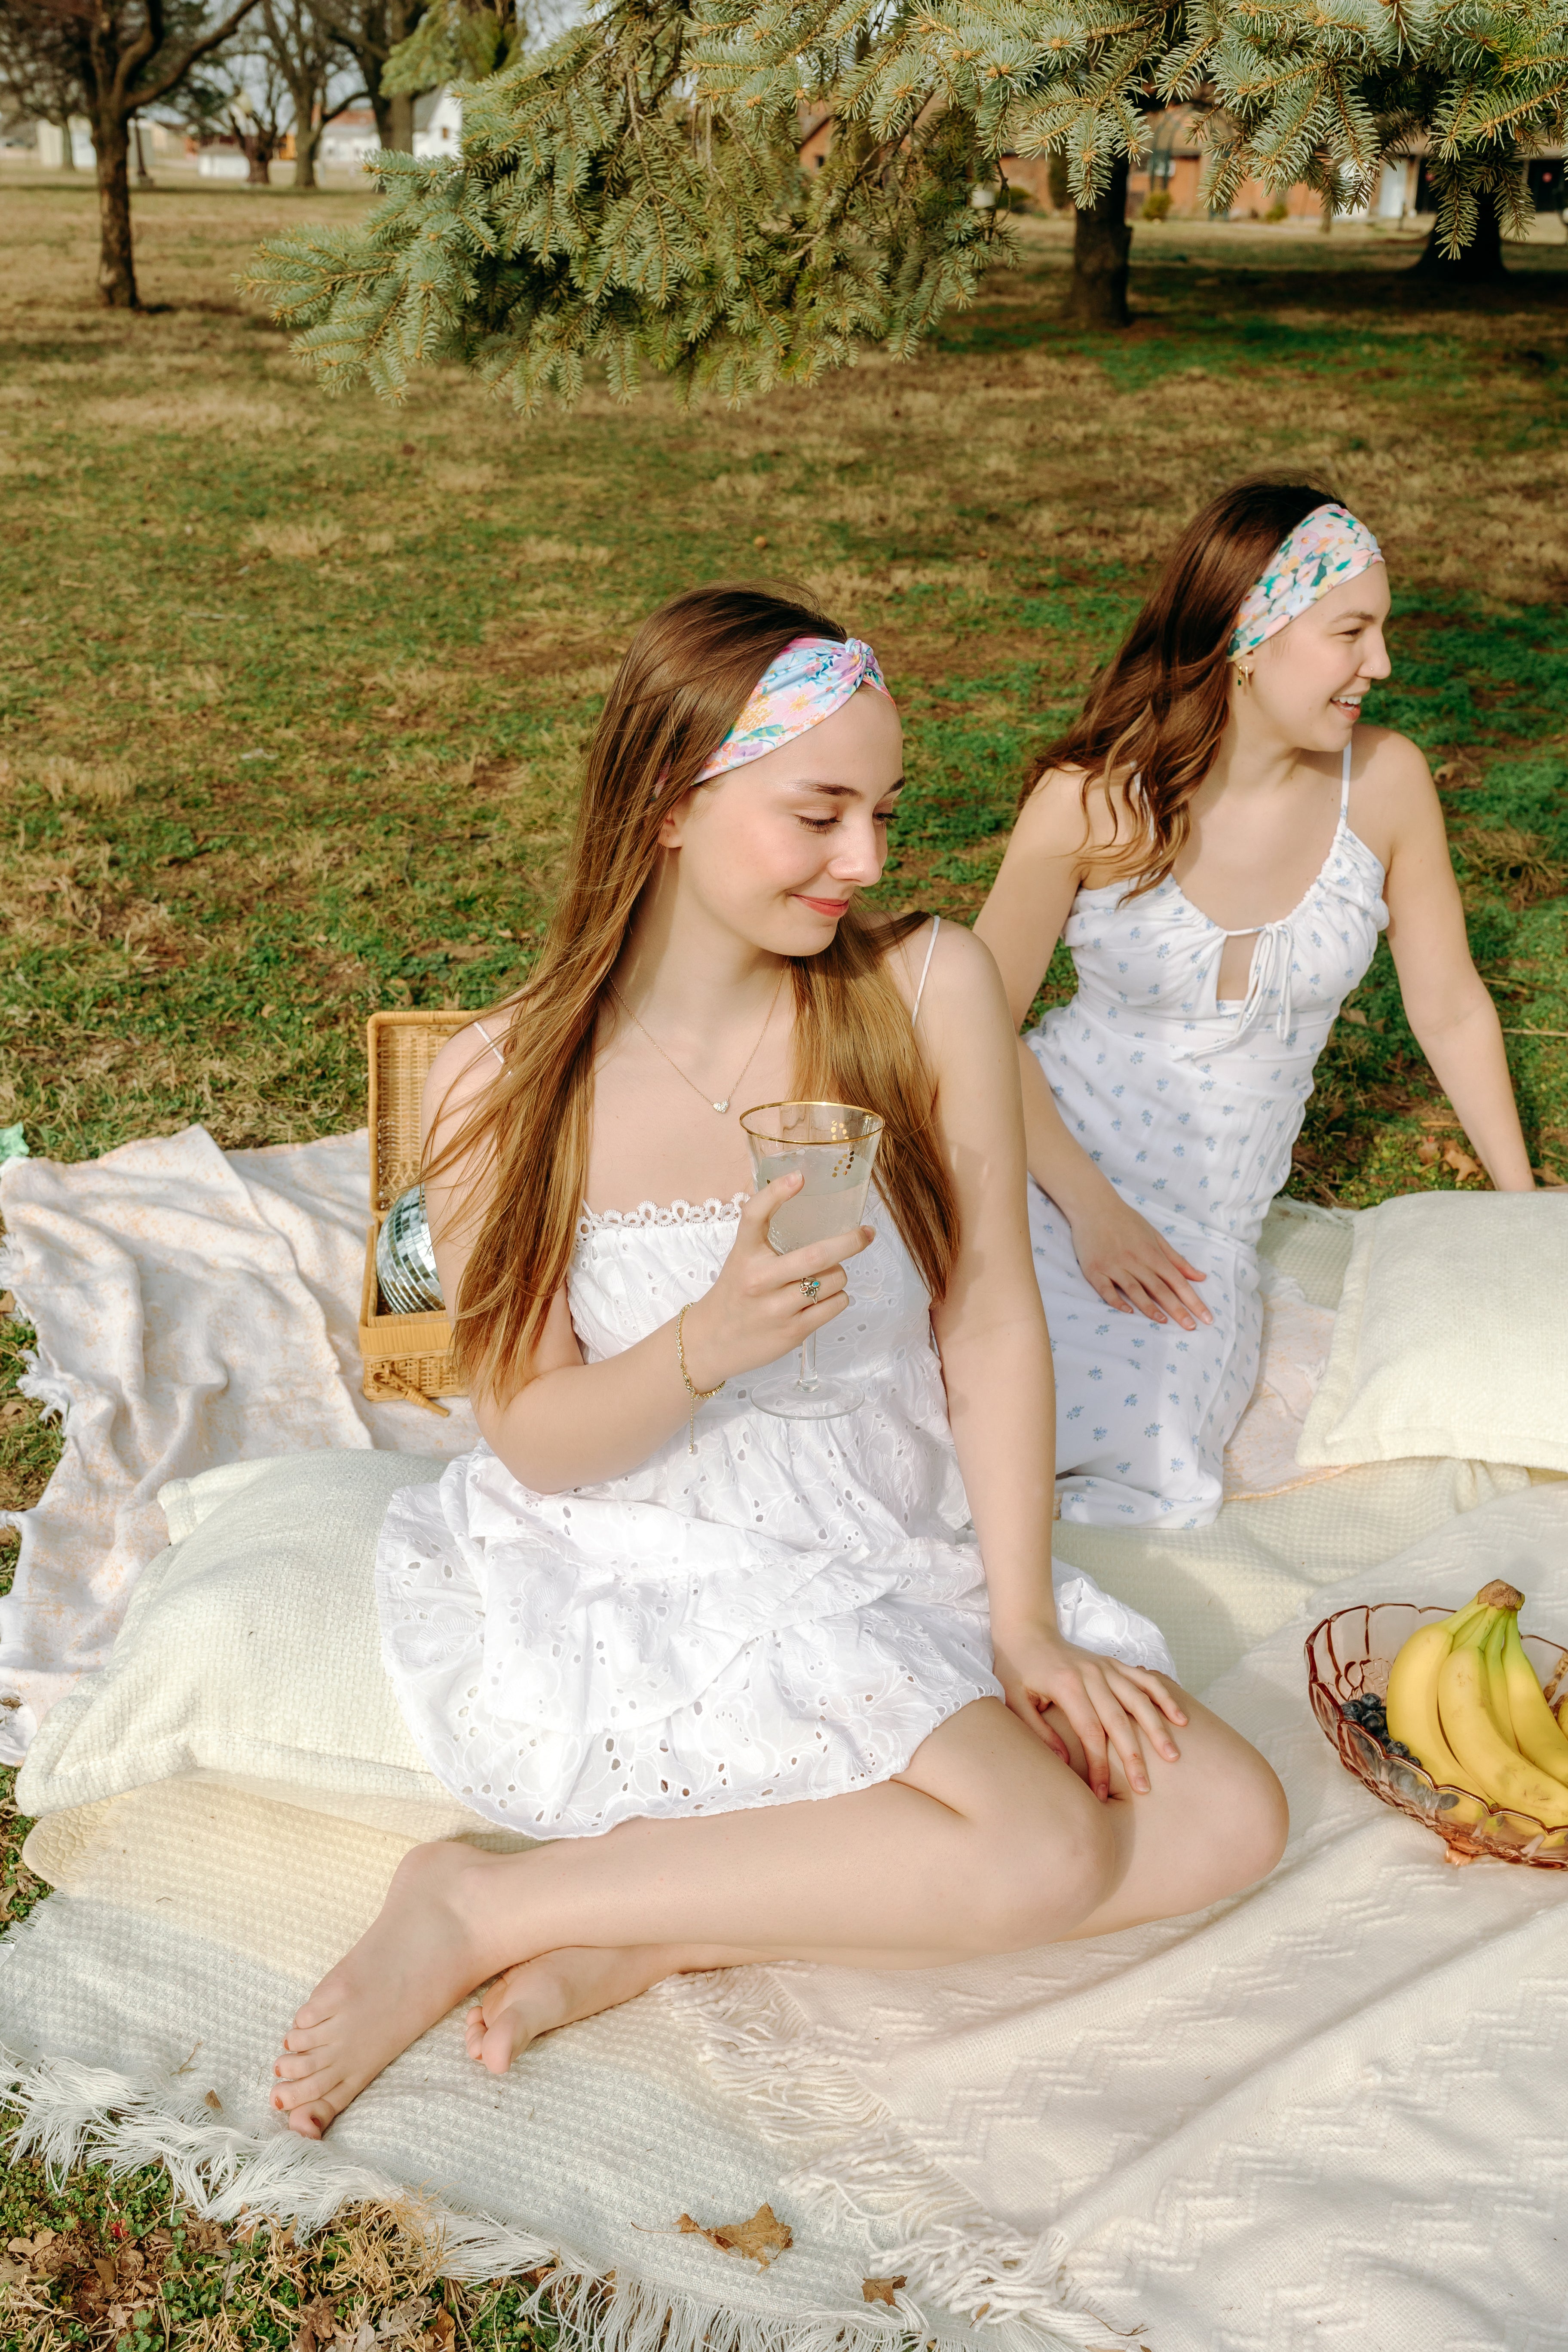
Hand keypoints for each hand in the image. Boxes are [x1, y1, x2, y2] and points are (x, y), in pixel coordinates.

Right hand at [681, 1173, 872, 1387]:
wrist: (711, 1342)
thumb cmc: (735, 1293)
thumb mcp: (742, 1259)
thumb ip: (766, 1236)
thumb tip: (804, 1200)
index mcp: (744, 1254)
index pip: (754, 1215)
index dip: (776, 1193)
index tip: (800, 1177)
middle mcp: (758, 1279)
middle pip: (815, 1255)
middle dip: (850, 1241)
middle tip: (866, 1233)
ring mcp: (776, 1308)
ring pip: (833, 1280)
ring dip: (839, 1274)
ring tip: (824, 1277)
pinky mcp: (792, 1331)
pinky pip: (835, 1304)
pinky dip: (838, 1297)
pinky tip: (822, 1298)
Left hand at [990, 1615, 1186, 1800]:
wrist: (1026, 1630)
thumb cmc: (1016, 1668)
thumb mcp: (1015, 1701)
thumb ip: (1039, 1731)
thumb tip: (1064, 1763)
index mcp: (1067, 1686)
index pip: (1090, 1732)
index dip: (1098, 1765)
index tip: (1102, 1793)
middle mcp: (1092, 1675)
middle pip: (1119, 1721)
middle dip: (1133, 1757)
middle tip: (1145, 1788)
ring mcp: (1105, 1667)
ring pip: (1139, 1700)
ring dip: (1157, 1728)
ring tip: (1173, 1756)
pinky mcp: (1113, 1663)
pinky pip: (1144, 1679)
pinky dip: (1163, 1696)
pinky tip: (1180, 1717)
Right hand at [1066, 1187, 1209, 1329]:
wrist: (1094, 1206)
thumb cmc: (1127, 1221)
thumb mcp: (1155, 1236)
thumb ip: (1176, 1259)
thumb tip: (1200, 1277)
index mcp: (1152, 1253)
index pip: (1178, 1281)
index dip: (1193, 1300)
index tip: (1206, 1318)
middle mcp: (1135, 1261)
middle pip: (1160, 1289)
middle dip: (1178, 1309)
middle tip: (1191, 1327)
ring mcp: (1114, 1266)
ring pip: (1135, 1290)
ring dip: (1150, 1307)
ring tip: (1163, 1322)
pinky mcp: (1095, 1270)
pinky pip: (1106, 1289)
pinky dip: (1116, 1301)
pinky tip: (1127, 1311)